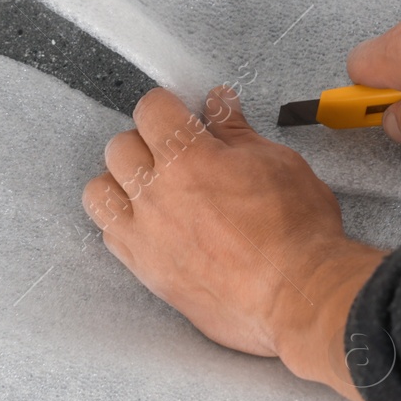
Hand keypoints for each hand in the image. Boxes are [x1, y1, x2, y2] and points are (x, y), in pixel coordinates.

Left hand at [82, 87, 384, 400]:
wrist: (300, 296)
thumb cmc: (298, 232)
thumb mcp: (279, 164)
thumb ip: (238, 133)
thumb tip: (218, 104)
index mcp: (190, 158)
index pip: (151, 109)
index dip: (169, 106)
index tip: (184, 114)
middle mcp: (158, 194)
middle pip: (120, 147)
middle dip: (147, 142)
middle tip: (178, 153)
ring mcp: (146, 235)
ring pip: (100, 192)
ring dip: (122, 183)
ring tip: (155, 190)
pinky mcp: (146, 271)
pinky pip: (110, 235)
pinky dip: (125, 223)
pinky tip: (156, 225)